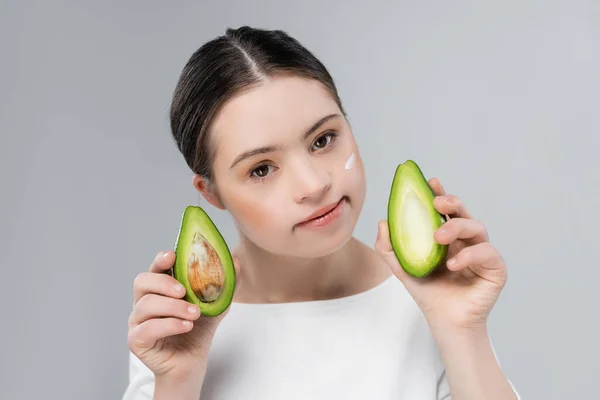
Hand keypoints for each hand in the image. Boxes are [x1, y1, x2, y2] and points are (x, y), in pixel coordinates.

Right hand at [127, 250, 240, 381]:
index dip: (161, 260)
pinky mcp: (136, 341)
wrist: (192, 363)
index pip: (155, 268)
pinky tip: (186, 326)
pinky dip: (169, 325)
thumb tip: (236, 262)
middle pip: (142, 281)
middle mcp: (143, 302)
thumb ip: (224, 284)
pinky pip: (147, 328)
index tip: (172, 256)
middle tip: (184, 290)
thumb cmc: (198, 330)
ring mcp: (137, 321)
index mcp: (159, 289)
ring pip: (146, 305)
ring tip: (195, 313)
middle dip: (163, 282)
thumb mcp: (215, 304)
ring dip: (173, 307)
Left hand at [375, 177, 506, 332]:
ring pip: (477, 228)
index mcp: (448, 236)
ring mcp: (482, 253)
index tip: (431, 182)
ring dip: (457, 227)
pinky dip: (469, 255)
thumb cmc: (428, 291)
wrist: (444, 320)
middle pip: (463, 213)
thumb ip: (391, 247)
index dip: (440, 194)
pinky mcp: (495, 269)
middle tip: (436, 203)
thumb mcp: (403, 268)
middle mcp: (466, 240)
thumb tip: (383, 222)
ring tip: (438, 237)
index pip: (445, 210)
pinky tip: (453, 263)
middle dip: (451, 203)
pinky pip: (487, 253)